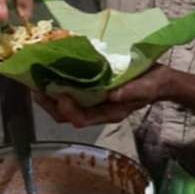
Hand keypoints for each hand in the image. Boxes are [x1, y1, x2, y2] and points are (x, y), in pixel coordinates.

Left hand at [32, 66, 173, 127]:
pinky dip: (58, 87)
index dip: (68, 109)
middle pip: (67, 116)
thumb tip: (111, 95)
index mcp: (108, 114)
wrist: (158, 80)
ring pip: (64, 107)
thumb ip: (130, 92)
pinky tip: (50, 75)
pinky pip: (70, 94)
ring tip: (36, 83)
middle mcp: (97, 111)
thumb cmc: (152, 85)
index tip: (60, 94)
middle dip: (50, 105)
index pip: (82, 118)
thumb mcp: (145, 88)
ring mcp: (92, 102)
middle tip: (36, 89)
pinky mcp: (90, 91)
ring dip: (49, 97)